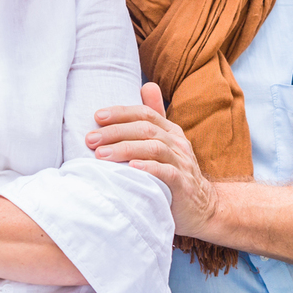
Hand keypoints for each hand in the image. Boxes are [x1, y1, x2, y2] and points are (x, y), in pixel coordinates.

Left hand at [86, 83, 221, 239]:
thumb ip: (156, 116)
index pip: (145, 114)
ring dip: (125, 149)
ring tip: (101, 155)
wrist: (202, 207)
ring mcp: (182, 164)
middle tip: (91, 139)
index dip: (121, 113)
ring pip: (154, 149)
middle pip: (146, 129)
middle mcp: (177, 144)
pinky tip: (131, 168)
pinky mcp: (183, 185)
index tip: (97, 117)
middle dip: (116, 132)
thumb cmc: (175, 172)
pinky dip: (149, 169)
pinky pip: (167, 173)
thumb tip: (147, 84)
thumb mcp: (167, 142)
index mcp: (171, 131)